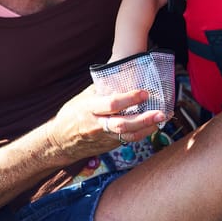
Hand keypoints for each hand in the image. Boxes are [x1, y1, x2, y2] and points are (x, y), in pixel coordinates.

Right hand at [48, 85, 165, 157]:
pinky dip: (141, 133)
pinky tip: (152, 126)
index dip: (129, 98)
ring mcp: (103, 138)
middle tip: (160, 112)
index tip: (144, 92)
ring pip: (128, 136)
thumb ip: (100, 90)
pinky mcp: (108, 146)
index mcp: (88, 109)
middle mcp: (96, 125)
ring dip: (147, 128)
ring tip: (161, 119)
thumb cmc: (71, 115)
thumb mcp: (82, 98)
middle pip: (123, 124)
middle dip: (143, 119)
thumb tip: (120, 74)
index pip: (111, 104)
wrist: (60, 141)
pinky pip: (127, 140)